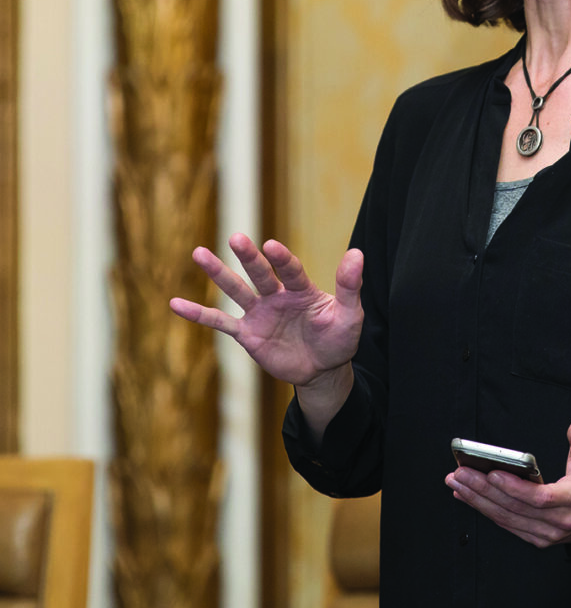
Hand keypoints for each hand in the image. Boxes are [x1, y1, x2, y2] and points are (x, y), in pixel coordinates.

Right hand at [169, 232, 363, 388]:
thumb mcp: (351, 316)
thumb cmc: (339, 339)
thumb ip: (350, 286)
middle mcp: (277, 295)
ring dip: (218, 273)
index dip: (281, 259)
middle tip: (235, 237)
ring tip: (198, 253)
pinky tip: (175, 303)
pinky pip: (219, 322)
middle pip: (260, 273)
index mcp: (302, 289)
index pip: (290, 270)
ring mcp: (260, 313)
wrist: (322, 370)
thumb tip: (357, 253)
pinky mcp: (247, 334)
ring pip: (236, 290)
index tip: (271, 245)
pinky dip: (198, 314)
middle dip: (248, 257)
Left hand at [444, 418, 570, 547]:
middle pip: (515, 508)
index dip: (514, 488)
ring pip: (506, 518)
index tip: (492, 473)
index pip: (539, 498)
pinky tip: (468, 497)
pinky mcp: (537, 538)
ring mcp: (546, 534)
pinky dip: (486, 511)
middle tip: (460, 473)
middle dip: (483, 490)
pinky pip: (507, 525)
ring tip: (457, 483)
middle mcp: (558, 522)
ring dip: (478, 501)